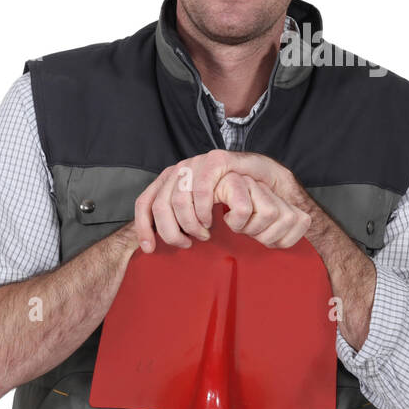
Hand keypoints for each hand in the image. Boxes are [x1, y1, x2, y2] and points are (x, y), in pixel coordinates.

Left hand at [133, 149, 308, 251]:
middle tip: (188, 242)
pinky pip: (200, 189)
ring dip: (190, 223)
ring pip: (178, 200)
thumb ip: (176, 219)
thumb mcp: (195, 210)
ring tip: (204, 232)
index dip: (144, 227)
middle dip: (172, 231)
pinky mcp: (214, 160)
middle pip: (160, 206)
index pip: (145, 203)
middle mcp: (178, 169)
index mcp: (169, 180)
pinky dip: (204, 209)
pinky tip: (210, 219)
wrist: (264, 176)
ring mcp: (195, 163)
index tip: (150, 248)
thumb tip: (153, 240)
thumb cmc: (228, 197)